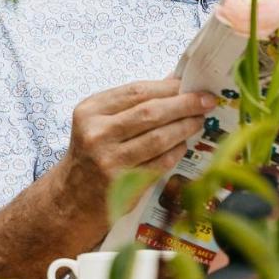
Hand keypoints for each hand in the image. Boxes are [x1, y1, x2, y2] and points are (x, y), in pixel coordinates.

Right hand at [67, 79, 214, 186]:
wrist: (72, 197)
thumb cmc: (93, 152)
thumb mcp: (102, 121)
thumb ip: (135, 101)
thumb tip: (175, 80)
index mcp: (90, 111)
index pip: (137, 91)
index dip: (169, 87)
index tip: (191, 85)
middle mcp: (96, 134)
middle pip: (150, 113)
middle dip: (184, 105)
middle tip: (206, 102)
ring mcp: (109, 161)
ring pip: (158, 138)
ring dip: (185, 127)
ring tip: (199, 121)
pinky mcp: (123, 185)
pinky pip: (160, 163)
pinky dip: (176, 152)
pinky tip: (183, 145)